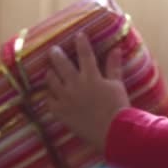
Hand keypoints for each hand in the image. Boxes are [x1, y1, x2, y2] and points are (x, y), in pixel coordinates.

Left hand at [47, 33, 129, 152]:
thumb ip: (113, 66)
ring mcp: (66, 98)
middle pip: (61, 64)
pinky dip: (49, 95)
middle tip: (54, 49)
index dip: (81, 42)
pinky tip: (49, 93)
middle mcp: (76, 84)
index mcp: (91, 76)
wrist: (112, 132)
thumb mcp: (117, 84)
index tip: (78, 35)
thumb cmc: (118, 107)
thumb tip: (115, 49)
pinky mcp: (61, 112)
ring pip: (52, 80)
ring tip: (50, 70)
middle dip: (56, 54)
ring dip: (50, 73)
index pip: (85, 54)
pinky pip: (49, 100)